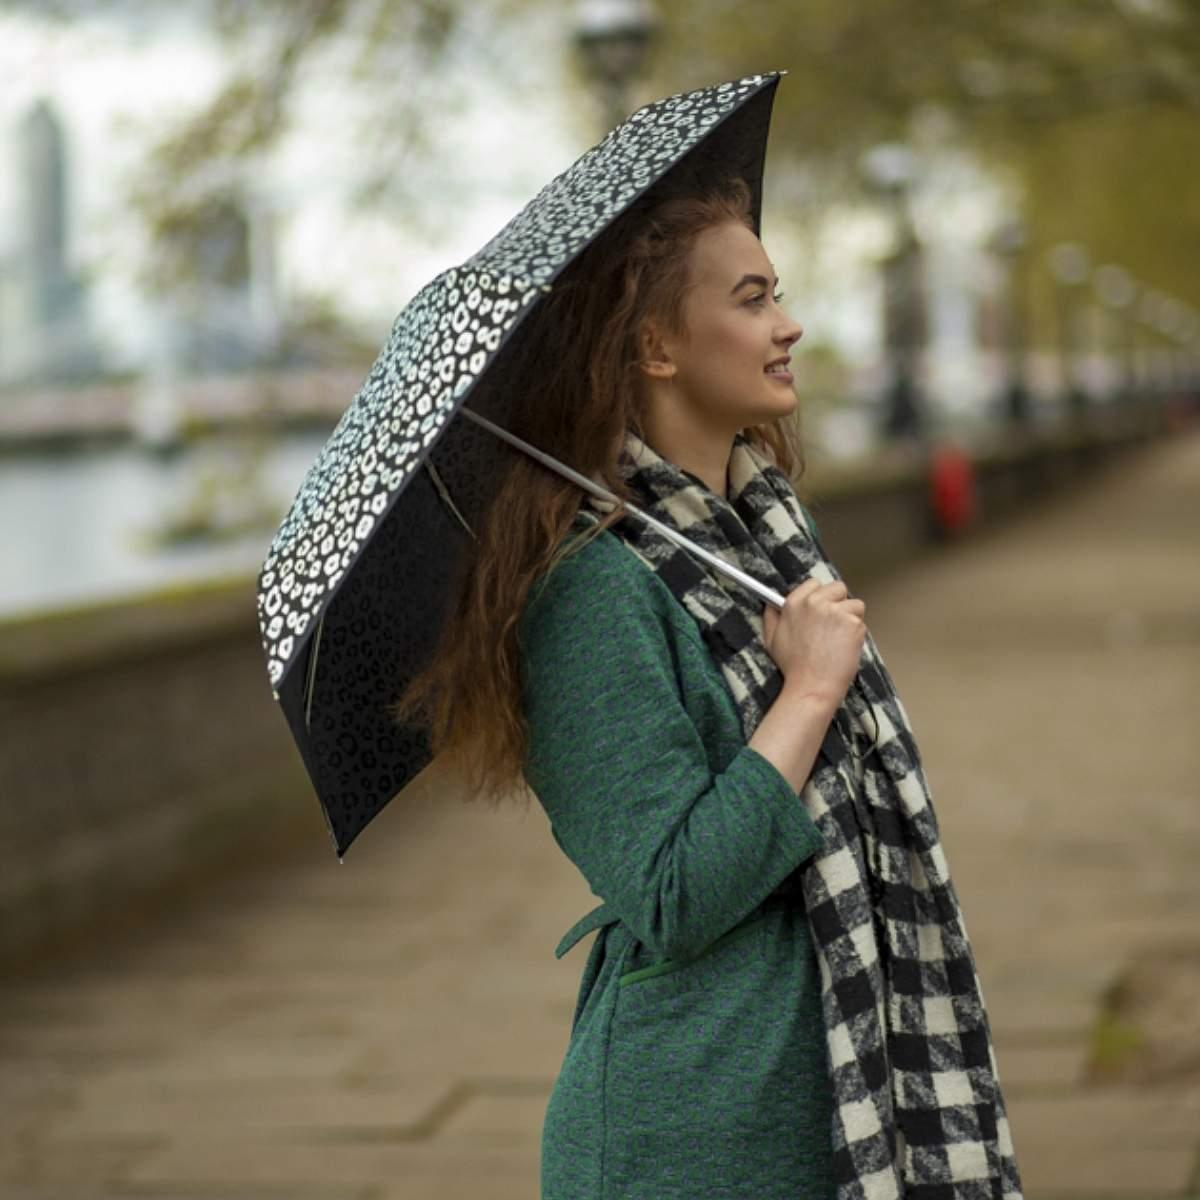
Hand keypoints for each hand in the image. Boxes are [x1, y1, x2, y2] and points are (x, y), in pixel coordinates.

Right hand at [761, 579, 866, 708]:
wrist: (812, 686)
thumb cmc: (793, 667)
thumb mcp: (772, 639)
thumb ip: (772, 617)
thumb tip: (771, 604)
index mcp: (794, 603)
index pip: (814, 583)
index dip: (821, 597)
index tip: (821, 610)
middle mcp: (815, 602)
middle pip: (838, 588)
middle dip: (839, 604)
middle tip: (834, 626)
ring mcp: (836, 611)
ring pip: (854, 605)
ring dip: (851, 619)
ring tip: (839, 640)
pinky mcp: (853, 623)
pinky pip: (861, 621)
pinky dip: (857, 634)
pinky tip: (845, 647)